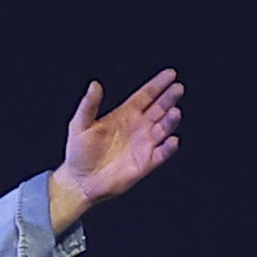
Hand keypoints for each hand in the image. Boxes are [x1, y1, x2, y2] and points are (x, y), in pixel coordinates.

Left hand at [49, 69, 184, 229]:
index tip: (171, 74)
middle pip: (159, 108)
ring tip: (174, 112)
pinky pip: (163, 153)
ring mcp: (143, 144)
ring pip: (164, 128)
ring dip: (171, 120)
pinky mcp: (146, 162)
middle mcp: (137, 127)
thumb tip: (94, 84)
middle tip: (178, 88)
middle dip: (169, 98)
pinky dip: (169, 147)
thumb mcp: (80, 125)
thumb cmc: (79, 154)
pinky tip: (172, 140)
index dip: (158, 84)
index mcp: (124, 114)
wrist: (80, 182)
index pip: (146, 95)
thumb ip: (89, 105)